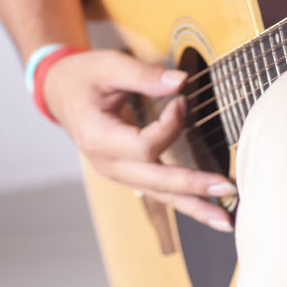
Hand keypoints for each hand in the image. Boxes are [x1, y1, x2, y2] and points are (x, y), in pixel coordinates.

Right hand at [43, 48, 235, 229]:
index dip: (171, 125)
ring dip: (194, 206)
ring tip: (225, 219)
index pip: (145, 145)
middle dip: (193, 186)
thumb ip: (144, 76)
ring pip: (159, 194)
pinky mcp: (128, 172)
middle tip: (226, 187)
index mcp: (98, 138)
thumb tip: (181, 82)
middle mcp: (107, 163)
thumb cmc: (83, 76)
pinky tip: (206, 208)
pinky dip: (183, 199)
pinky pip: (158, 190)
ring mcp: (117, 172)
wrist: (60, 91)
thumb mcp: (109, 66)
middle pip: (155, 182)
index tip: (182, 101)